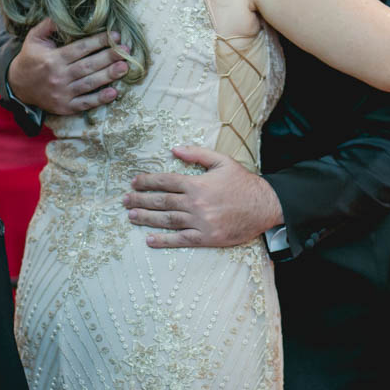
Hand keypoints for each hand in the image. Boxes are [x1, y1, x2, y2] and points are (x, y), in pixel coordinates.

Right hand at [7, 18, 129, 114]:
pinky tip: (114, 92)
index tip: (115, 35)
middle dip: (109, 57)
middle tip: (126, 50)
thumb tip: (62, 14)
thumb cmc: (30, 58)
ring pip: (89, 84)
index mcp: (52, 59)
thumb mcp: (34, 38)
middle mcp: (58, 76)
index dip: (98, 41)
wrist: (18, 87)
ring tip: (125, 67)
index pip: (80, 49)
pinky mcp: (65, 107)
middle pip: (88, 66)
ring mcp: (62, 93)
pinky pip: (85, 103)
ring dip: (109, 76)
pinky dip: (100, 99)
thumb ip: (48, 25)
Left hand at [123, 146, 283, 248]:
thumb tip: (174, 148)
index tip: (134, 182)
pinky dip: (164, 240)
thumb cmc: (243, 183)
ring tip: (130, 216)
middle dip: (140, 200)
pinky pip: (181, 240)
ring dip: (146, 218)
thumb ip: (197, 154)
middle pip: (161, 201)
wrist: (265, 206)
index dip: (147, 182)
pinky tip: (149, 239)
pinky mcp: (207, 238)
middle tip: (124, 200)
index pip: (165, 181)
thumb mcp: (222, 161)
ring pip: (167, 220)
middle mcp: (196, 203)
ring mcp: (200, 222)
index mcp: (197, 183)